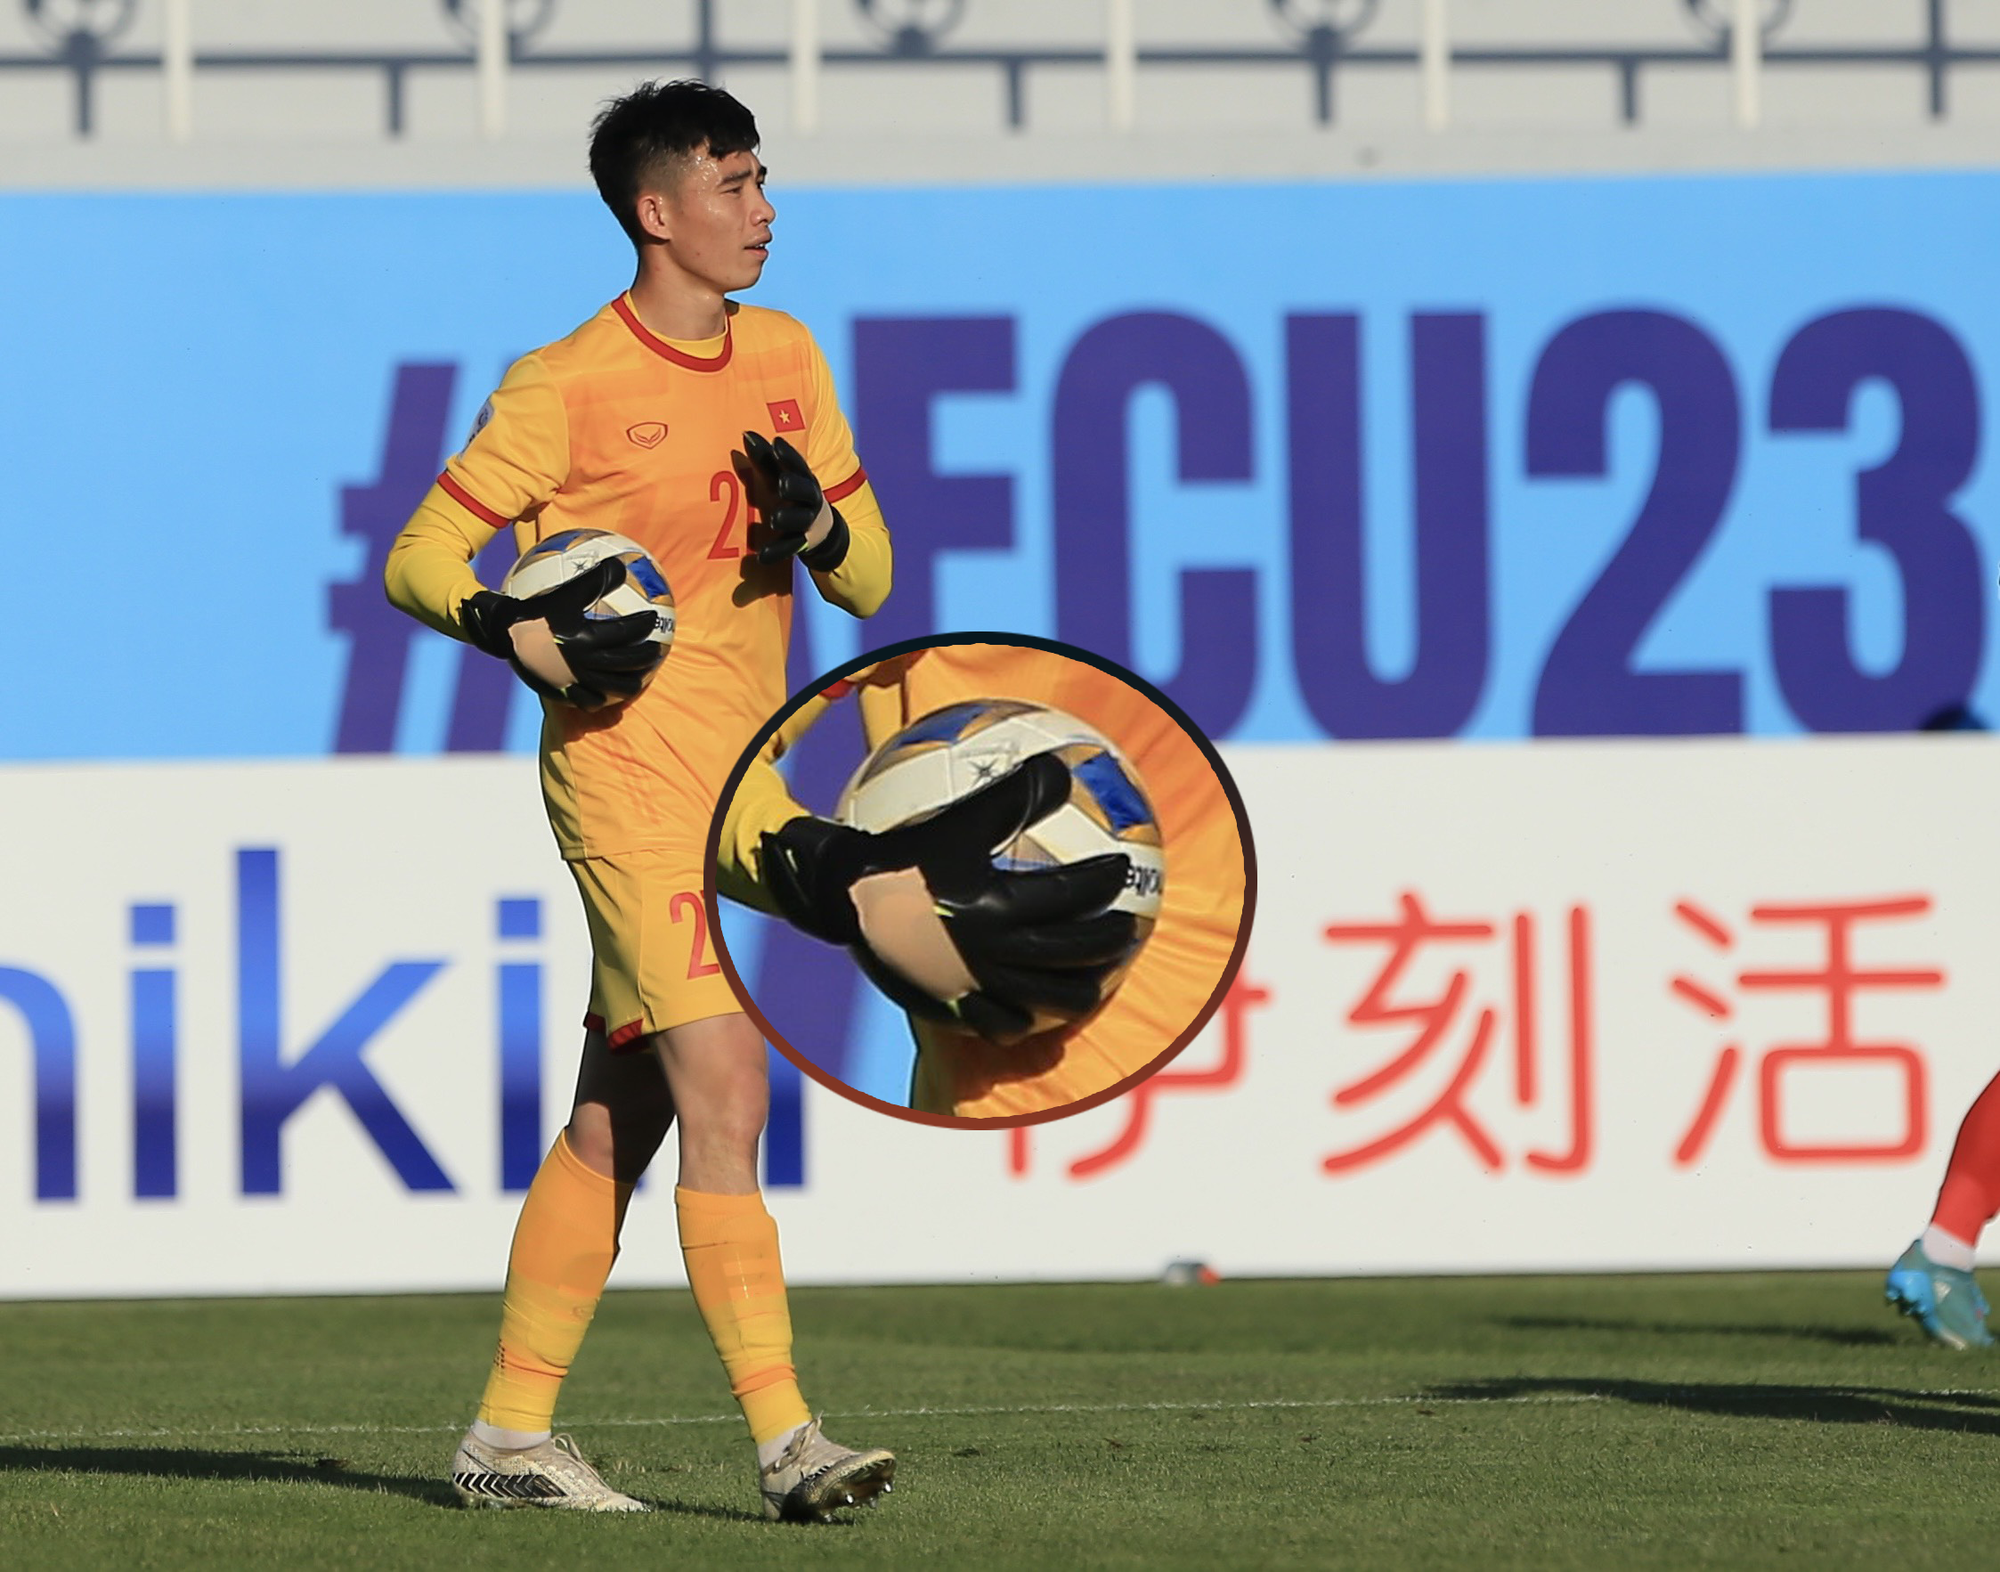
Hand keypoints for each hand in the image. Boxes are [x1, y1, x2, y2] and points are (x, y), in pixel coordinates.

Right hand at [460, 557, 663, 708]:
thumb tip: (620, 565)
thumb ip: (594, 580)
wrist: (505, 635)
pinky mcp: (566, 694)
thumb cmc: (537, 611)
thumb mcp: (565, 593)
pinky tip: (612, 692)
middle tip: (657, 648)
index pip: (626, 632)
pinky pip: (593, 701)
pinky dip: (607, 698)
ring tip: (642, 674)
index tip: (653, 617)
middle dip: (648, 655)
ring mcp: (576, 681)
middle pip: (628, 662)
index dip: (644, 625)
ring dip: (634, 681)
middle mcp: (585, 662)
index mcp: (586, 637)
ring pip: (616, 687)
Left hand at [740, 430, 848, 568]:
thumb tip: (745, 433)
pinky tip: (762, 556)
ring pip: (800, 520)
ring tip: (775, 519)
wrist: (821, 531)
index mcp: (804, 479)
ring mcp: (806, 522)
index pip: (798, 465)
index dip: (789, 456)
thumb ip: (764, 459)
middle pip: (805, 491)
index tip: (776, 443)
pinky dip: (777, 552)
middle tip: (783, 483)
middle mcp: (809, 499)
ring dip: (789, 518)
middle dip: (796, 487)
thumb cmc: (792, 495)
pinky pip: (789, 548)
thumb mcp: (781, 477)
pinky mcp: (800, 544)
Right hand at [759, 753, 1139, 1041]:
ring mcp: (977, 987)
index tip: (1120, 867)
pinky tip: (1042, 1007)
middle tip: (1129, 924)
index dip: (1105, 880)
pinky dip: (1032, 1019)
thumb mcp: (958, 821)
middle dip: (1112, 939)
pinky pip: (1008, 1025)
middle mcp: (994, 952)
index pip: (1071, 895)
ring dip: (1085, 986)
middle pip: (1074, 952)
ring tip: (1099, 975)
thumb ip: (1012, 797)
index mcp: (998, 905)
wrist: (847, 899)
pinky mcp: (958, 1009)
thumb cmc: (905, 856)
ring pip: (1052, 999)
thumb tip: (1061, 771)